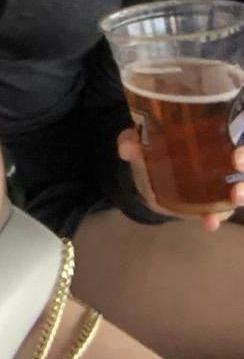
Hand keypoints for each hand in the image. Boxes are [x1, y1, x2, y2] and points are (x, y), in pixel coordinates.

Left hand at [116, 127, 243, 230]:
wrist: (149, 176)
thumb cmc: (153, 149)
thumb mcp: (141, 141)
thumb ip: (133, 140)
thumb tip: (128, 148)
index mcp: (210, 135)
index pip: (236, 136)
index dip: (242, 147)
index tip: (235, 154)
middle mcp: (223, 158)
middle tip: (237, 165)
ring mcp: (222, 183)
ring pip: (242, 187)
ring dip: (243, 192)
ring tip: (234, 196)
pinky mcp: (215, 203)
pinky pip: (222, 210)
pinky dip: (217, 217)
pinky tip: (210, 223)